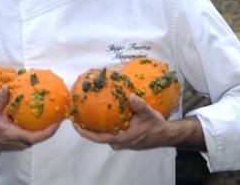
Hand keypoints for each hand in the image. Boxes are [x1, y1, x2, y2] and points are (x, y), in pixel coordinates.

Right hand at [0, 85, 59, 152]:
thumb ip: (0, 99)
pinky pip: (32, 136)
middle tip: (60, 115)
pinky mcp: (18, 142)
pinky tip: (39, 117)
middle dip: (52, 127)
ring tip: (53, 115)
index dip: (51, 130)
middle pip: (41, 137)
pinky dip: (37, 128)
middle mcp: (21, 143)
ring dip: (46, 128)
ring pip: (37, 137)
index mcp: (16, 136)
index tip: (59, 121)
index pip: (39, 136)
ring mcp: (20, 144)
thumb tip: (8, 86)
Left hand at [74, 94, 205, 150]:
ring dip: (95, 126)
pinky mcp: (124, 139)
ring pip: (104, 134)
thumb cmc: (156, 126)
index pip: (98, 137)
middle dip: (86, 127)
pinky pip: (110, 133)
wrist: (165, 134)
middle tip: (77, 115)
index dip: (84, 132)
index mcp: (121, 138)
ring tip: (86, 113)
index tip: (74, 124)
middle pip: (97, 136)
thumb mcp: (149, 113)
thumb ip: (139, 105)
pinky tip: (102, 114)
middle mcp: (119, 142)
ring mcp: (121, 141)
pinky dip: (104, 125)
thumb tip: (130, 96)